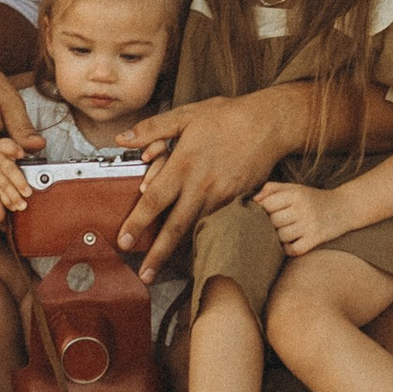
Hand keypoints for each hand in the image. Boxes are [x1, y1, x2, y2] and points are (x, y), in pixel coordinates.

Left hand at [119, 92, 294, 281]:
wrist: (269, 124)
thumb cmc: (227, 116)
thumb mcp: (186, 116)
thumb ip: (152, 129)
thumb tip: (123, 138)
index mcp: (184, 165)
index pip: (154, 201)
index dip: (137, 223)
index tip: (123, 241)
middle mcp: (201, 186)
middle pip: (175, 228)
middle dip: (157, 254)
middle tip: (144, 275)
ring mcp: (221, 197)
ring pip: (194, 229)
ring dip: (178, 250)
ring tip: (162, 267)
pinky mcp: (236, 201)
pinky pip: (212, 221)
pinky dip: (199, 235)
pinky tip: (191, 246)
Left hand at [256, 180, 328, 258]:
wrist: (345, 207)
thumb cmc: (314, 198)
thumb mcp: (295, 188)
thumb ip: (272, 189)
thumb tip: (253, 200)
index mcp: (296, 194)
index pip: (267, 205)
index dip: (262, 211)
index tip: (265, 214)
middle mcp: (303, 208)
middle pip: (273, 222)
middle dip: (270, 225)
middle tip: (274, 225)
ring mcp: (310, 225)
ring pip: (281, 237)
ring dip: (279, 237)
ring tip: (283, 233)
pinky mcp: (316, 238)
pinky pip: (293, 249)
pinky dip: (288, 249)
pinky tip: (290, 243)